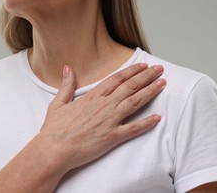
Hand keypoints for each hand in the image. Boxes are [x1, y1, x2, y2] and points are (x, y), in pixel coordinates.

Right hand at [39, 63, 165, 171]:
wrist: (54, 150)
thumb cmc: (54, 129)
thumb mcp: (58, 103)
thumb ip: (66, 85)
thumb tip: (67, 68)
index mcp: (92, 97)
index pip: (116, 79)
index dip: (131, 71)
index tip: (142, 66)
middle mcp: (104, 106)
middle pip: (130, 87)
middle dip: (146, 76)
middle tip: (159, 69)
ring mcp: (109, 121)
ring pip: (134, 103)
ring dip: (150, 92)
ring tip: (162, 84)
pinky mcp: (112, 137)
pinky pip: (133, 129)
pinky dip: (146, 123)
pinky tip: (158, 118)